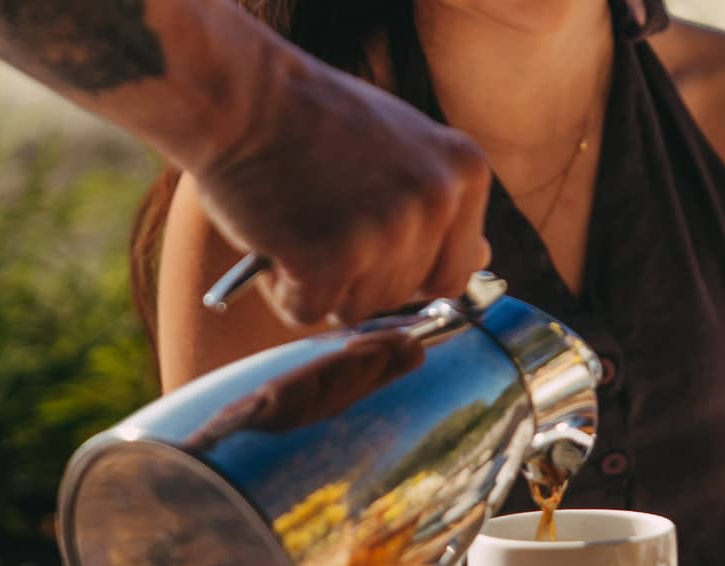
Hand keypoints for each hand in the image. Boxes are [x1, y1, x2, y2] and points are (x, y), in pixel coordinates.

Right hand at [194, 55, 491, 325]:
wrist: (240, 93)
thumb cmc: (311, 118)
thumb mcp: (402, 145)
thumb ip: (440, 204)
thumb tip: (483, 260)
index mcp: (464, 170)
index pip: (455, 271)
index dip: (406, 270)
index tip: (370, 240)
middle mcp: (436, 201)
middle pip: (403, 296)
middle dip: (357, 274)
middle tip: (320, 217)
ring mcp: (388, 231)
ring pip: (358, 310)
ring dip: (320, 283)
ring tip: (298, 222)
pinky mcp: (331, 258)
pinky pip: (309, 312)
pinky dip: (284, 291)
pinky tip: (275, 238)